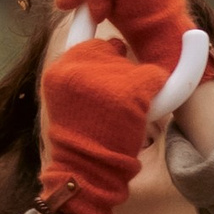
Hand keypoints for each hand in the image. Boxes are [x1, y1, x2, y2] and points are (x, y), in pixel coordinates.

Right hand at [36, 36, 168, 213]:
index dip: (100, 51)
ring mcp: (103, 79)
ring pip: (132, 63)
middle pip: (110, 48)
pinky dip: (155, 91)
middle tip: (108, 108)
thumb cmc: (80, 140)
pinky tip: (141, 111)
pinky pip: (154, 77)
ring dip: (133, 84)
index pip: (83, 37)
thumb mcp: (66, 99)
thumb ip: (80, 69)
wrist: (84, 175)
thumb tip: (115, 41)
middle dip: (116, 70)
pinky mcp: (130, 92)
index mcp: (58, 70)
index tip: (104, 62)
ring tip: (118, 116)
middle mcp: (76, 68)